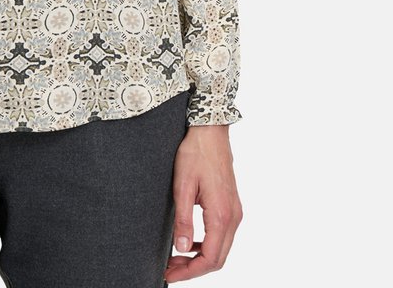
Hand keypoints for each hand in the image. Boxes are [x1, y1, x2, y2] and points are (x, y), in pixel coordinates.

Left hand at [164, 124, 242, 281]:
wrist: (210, 131)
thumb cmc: (195, 154)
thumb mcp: (182, 185)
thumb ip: (183, 219)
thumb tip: (181, 249)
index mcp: (221, 214)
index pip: (209, 258)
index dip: (189, 272)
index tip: (169, 274)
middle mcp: (233, 216)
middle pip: (218, 258)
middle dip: (194, 269)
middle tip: (170, 270)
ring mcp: (235, 211)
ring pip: (221, 249)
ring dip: (200, 258)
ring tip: (176, 259)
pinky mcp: (232, 205)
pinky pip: (222, 235)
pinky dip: (207, 245)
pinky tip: (189, 242)